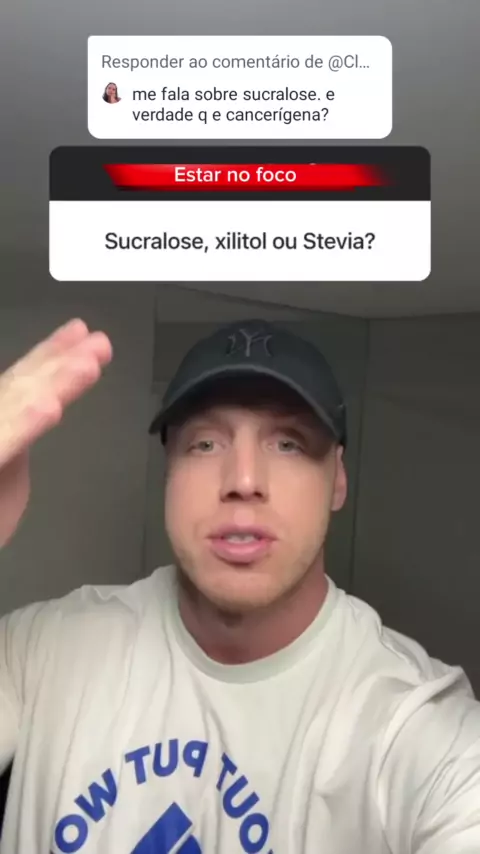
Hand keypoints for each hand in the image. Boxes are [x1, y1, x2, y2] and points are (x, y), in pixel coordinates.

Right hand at [0, 319, 111, 547]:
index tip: (82, 334)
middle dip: (58, 362)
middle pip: (14, 386)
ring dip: (49, 384)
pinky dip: (21, 424)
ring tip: (87, 364)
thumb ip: (18, 435)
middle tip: (99, 343)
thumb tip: (43, 405)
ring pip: (6, 406)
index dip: (49, 356)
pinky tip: (49, 407)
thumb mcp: (3, 476)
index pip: (17, 383)